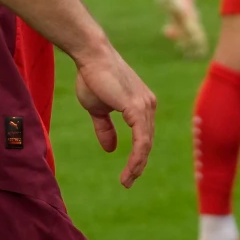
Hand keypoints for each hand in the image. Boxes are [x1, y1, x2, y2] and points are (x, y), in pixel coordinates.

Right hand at [74, 44, 156, 187]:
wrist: (90, 57)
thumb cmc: (94, 78)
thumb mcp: (99, 109)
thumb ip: (106, 128)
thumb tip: (111, 149)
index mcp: (142, 105)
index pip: (144, 136)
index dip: (138, 156)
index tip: (128, 174)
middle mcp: (148, 105)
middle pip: (148, 142)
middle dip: (138, 165)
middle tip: (128, 182)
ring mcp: (145, 106)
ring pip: (146, 144)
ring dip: (137, 165)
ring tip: (127, 181)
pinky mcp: (137, 107)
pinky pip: (141, 139)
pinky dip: (137, 157)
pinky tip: (130, 169)